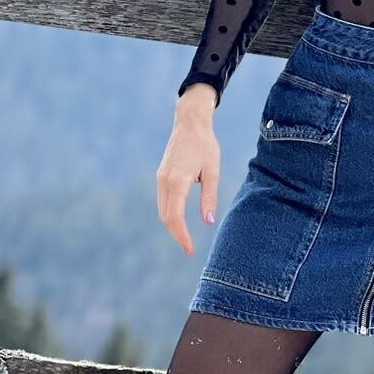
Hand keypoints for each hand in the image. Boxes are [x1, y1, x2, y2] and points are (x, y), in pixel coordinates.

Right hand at [156, 87, 220, 255]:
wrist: (190, 123)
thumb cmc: (205, 145)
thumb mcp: (213, 172)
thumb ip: (209, 198)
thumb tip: (208, 222)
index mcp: (177, 181)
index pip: (175, 217)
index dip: (182, 236)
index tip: (190, 250)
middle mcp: (164, 181)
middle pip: (166, 217)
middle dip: (176, 234)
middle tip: (189, 249)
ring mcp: (160, 178)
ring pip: (162, 210)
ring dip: (172, 225)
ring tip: (185, 238)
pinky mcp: (161, 175)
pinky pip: (162, 200)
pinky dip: (169, 213)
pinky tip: (179, 220)